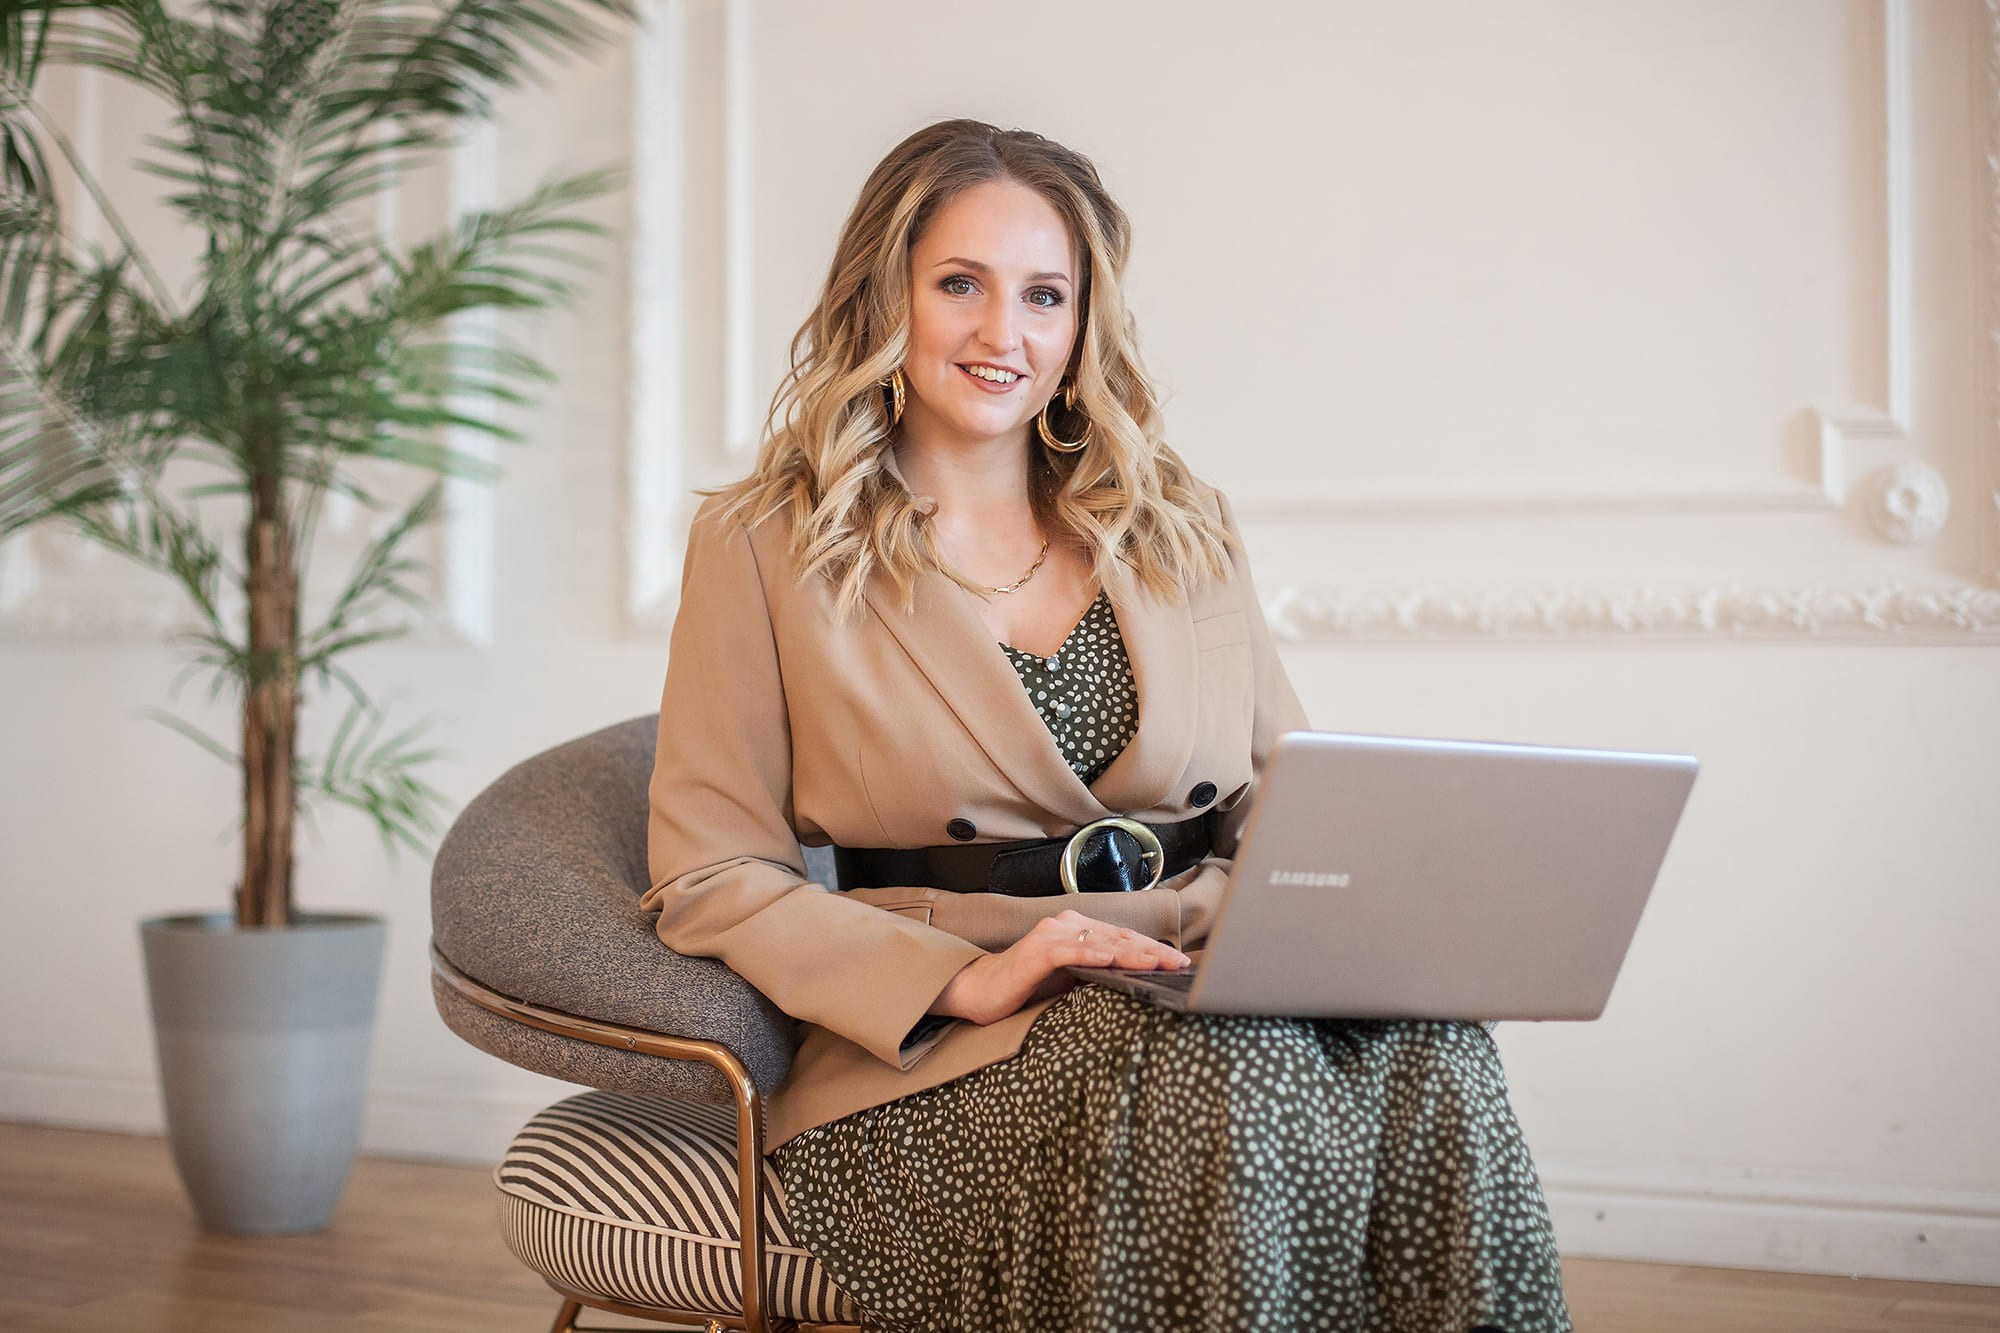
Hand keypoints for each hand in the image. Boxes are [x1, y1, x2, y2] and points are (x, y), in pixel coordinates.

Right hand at [927, 908, 1190, 1025]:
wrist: (980, 990)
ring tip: (1156, 962)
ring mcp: (1050, 936)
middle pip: (1118, 938)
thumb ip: (1097, 972)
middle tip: (1179, 964)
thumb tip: (1136, 979)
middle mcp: (1066, 925)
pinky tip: (1109, 960)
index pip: (1123, 938)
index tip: (1180, 962)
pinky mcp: (1036, 953)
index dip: (1153, 949)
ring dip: (1129, 952)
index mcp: (1077, 930)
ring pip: (1098, 943)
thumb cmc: (1026, 985)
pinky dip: (1089, 956)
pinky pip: (1068, 953)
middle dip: (1151, 952)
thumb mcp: (1070, 978)